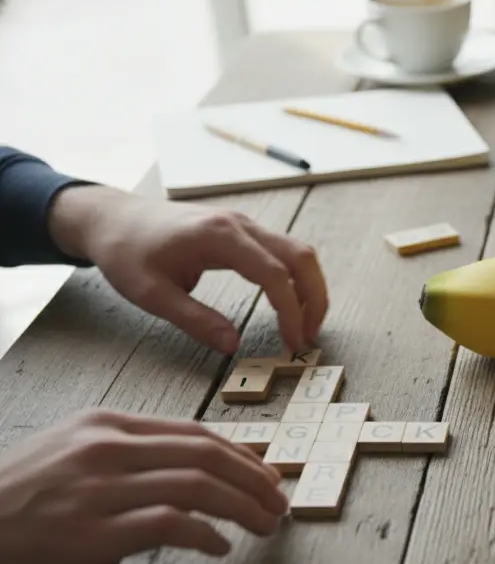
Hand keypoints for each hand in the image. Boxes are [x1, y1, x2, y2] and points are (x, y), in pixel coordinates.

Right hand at [0, 409, 287, 563]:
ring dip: (245, 507)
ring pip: (199, 485)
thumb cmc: (12, 503)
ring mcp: (98, 489)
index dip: (241, 455)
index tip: (266, 475)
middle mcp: (104, 448)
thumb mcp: (66, 457)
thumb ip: (123, 457)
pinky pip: (171, 525)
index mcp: (102, 424)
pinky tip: (220, 548)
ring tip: (266, 526)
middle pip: (206, 453)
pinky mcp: (91, 533)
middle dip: (255, 479)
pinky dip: (207, 535)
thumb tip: (190, 475)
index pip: (193, 431)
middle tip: (279, 503)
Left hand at [46, 185, 327, 354]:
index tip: (294, 342)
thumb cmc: (125, 251)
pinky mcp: (241, 230)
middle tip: (309, 336)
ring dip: (309, 288)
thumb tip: (233, 346)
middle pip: (300, 257)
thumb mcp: (151, 293)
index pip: (274, 274)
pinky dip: (295, 278)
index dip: (291, 311)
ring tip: (304, 324)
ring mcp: (243, 224)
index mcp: (219, 236)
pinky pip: (283, 251)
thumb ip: (195, 320)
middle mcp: (239, 224)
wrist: (110, 217)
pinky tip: (289, 303)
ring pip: (297, 252)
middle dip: (314, 299)